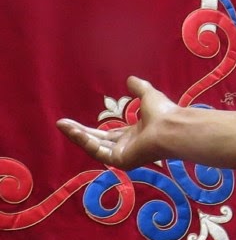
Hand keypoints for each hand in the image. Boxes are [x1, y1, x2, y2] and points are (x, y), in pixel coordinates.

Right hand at [57, 76, 179, 170]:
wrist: (171, 125)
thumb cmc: (163, 112)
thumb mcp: (148, 95)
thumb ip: (139, 88)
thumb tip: (131, 79)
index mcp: (133, 136)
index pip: (107, 136)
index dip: (90, 130)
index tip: (73, 123)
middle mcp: (127, 148)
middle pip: (97, 142)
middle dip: (78, 133)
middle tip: (61, 124)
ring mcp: (123, 156)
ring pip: (94, 147)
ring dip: (77, 136)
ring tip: (62, 125)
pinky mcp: (120, 161)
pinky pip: (98, 152)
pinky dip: (85, 141)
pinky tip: (74, 130)